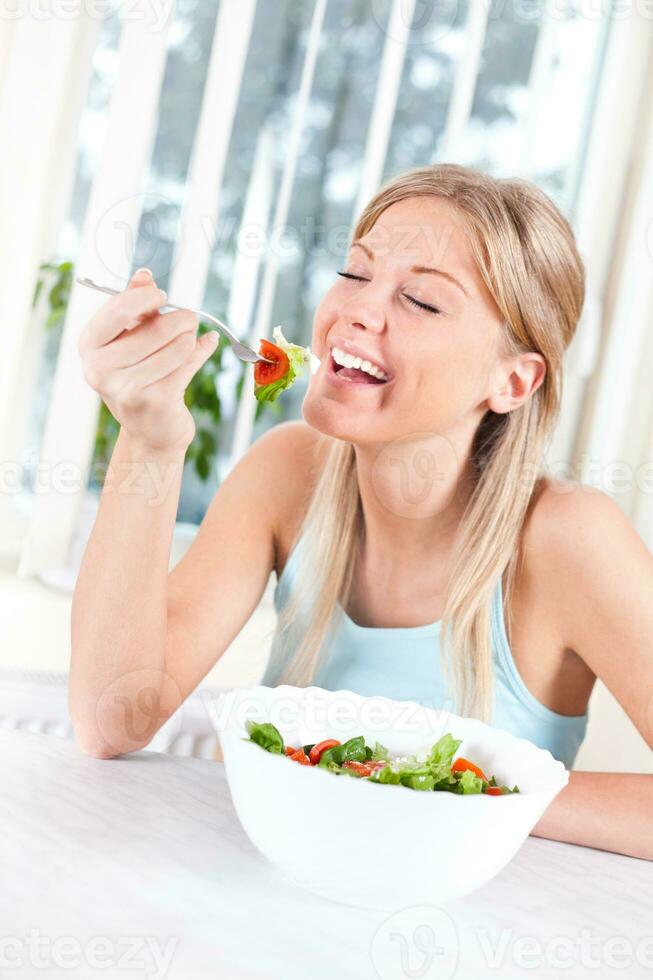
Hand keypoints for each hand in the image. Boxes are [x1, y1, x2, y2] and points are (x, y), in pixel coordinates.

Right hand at [78, 268, 218, 454]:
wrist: (151, 430)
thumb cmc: (139, 376)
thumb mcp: (129, 339)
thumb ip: (134, 306)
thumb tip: (144, 275)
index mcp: (89, 347)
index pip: (118, 310)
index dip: (145, 298)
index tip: (162, 296)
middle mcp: (100, 370)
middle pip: (154, 328)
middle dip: (179, 319)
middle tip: (190, 318)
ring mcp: (126, 388)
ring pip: (176, 346)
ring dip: (190, 337)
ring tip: (192, 337)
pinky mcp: (155, 401)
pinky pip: (189, 364)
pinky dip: (202, 350)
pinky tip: (207, 344)